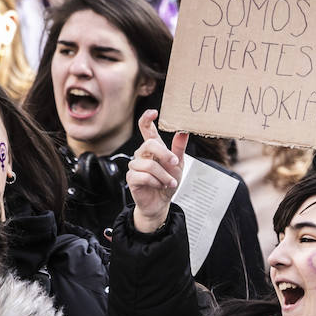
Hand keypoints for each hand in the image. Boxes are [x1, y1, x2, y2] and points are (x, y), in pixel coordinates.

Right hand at [127, 110, 187, 232]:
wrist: (161, 202)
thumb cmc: (168, 182)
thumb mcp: (178, 165)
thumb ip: (178, 148)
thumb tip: (183, 131)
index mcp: (153, 148)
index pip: (146, 129)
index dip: (147, 119)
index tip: (154, 112)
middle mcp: (142, 154)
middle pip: (149, 145)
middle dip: (164, 154)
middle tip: (175, 163)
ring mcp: (135, 166)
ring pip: (148, 165)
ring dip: (163, 175)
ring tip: (169, 183)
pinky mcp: (131, 178)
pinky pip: (143, 176)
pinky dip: (156, 182)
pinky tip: (159, 186)